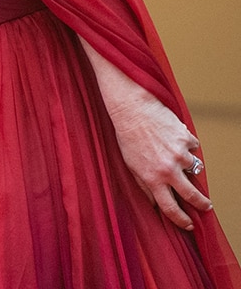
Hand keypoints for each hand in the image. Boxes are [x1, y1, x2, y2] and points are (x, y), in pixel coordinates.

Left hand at [109, 91, 211, 229]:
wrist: (133, 109)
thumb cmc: (128, 137)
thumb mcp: (130, 165)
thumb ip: (144, 185)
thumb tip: (154, 203)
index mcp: (152, 178)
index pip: (170, 208)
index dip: (181, 220)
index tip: (189, 224)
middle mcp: (168, 169)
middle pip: (192, 195)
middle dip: (202, 204)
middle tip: (206, 206)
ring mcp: (180, 154)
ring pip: (195, 168)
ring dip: (188, 165)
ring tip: (172, 152)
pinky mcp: (187, 139)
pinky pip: (193, 148)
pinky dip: (186, 145)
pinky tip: (171, 136)